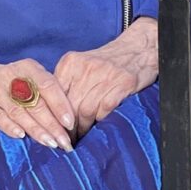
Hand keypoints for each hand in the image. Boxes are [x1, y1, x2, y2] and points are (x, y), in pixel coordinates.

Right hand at [0, 57, 75, 151]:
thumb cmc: (11, 82)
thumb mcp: (28, 77)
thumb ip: (46, 90)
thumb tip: (70, 117)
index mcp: (29, 67)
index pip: (48, 85)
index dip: (60, 105)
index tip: (71, 123)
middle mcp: (13, 76)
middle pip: (36, 103)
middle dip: (52, 125)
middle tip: (64, 142)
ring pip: (20, 113)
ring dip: (36, 130)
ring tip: (50, 144)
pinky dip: (10, 127)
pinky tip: (21, 137)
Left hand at [54, 17, 158, 138]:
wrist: (138, 48)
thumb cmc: (107, 62)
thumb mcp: (81, 66)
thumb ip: (67, 84)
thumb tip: (52, 115)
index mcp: (70, 62)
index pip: (54, 95)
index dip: (53, 117)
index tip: (53, 131)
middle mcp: (85, 67)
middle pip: (69, 105)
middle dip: (67, 128)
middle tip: (66, 141)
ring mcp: (105, 74)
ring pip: (85, 111)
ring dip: (82, 129)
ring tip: (81, 138)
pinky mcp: (122, 83)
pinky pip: (104, 110)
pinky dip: (99, 123)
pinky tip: (98, 128)